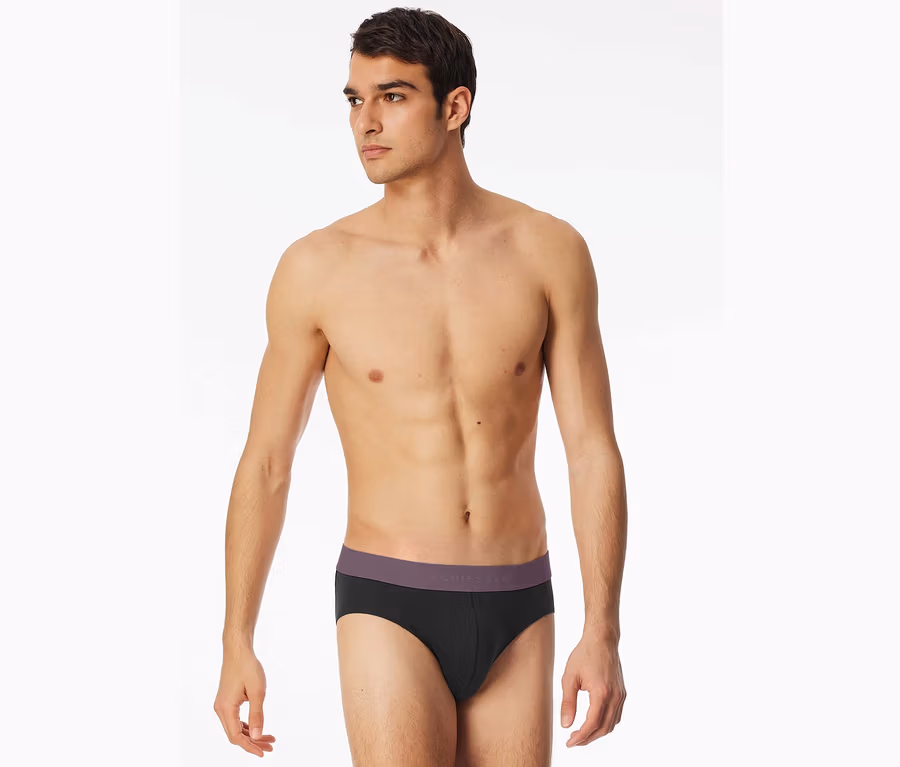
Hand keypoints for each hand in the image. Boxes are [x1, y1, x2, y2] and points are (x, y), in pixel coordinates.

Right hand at [213, 646, 276, 756]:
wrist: (238, 650)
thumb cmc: (248, 667)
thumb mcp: (257, 691)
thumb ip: (257, 715)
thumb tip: (257, 736)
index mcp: (226, 708)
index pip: (236, 736)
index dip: (250, 747)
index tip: (263, 752)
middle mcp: (221, 709)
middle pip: (235, 734)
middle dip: (253, 742)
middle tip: (270, 746)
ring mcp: (222, 705)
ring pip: (235, 727)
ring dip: (251, 734)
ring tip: (269, 739)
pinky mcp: (226, 701)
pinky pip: (235, 719)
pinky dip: (246, 725)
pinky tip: (258, 727)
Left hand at [560, 632, 625, 746]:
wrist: (602, 639)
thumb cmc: (584, 655)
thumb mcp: (569, 677)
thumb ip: (568, 702)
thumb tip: (565, 725)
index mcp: (601, 693)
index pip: (592, 724)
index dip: (580, 737)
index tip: (569, 742)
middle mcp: (615, 696)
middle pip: (603, 728)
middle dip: (588, 738)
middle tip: (573, 740)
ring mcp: (621, 695)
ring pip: (612, 724)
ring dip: (597, 732)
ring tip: (581, 733)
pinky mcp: (622, 692)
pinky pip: (616, 715)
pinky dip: (605, 723)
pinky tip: (594, 722)